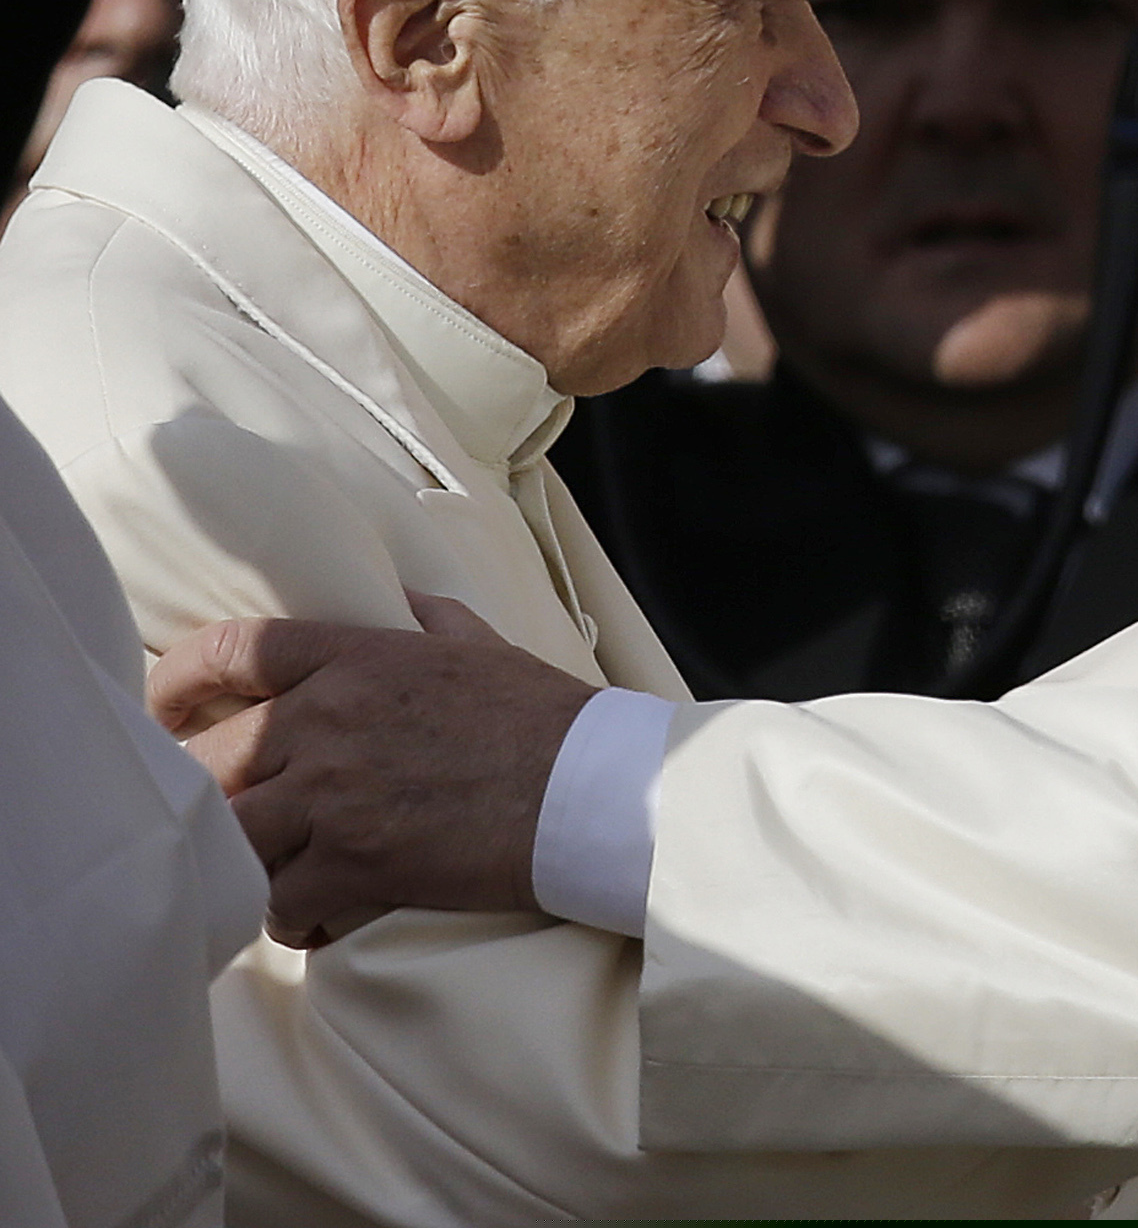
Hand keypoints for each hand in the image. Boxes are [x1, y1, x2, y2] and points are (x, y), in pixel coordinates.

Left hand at [148, 590, 595, 948]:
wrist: (589, 788)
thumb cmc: (543, 716)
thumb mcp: (481, 643)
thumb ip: (426, 618)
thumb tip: (400, 602)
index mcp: (356, 656)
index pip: (231, 649)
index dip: (177, 681)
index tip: (164, 710)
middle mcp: (329, 719)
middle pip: (208, 758)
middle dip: (206, 792)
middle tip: (227, 814)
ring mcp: (335, 795)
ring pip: (231, 839)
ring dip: (246, 860)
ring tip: (276, 872)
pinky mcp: (355, 866)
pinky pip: (277, 905)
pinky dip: (290, 918)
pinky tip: (322, 917)